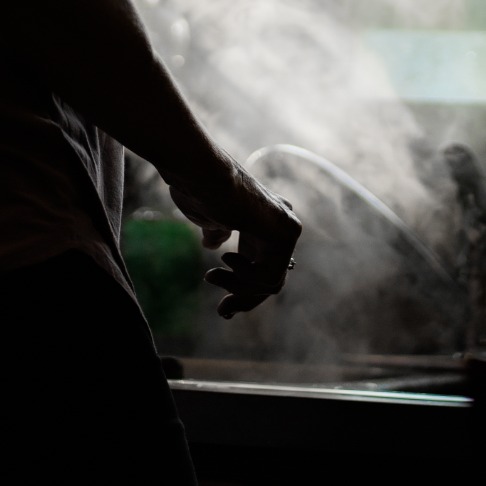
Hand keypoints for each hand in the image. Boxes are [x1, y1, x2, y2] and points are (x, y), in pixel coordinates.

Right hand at [167, 162, 301, 317]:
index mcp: (264, 220)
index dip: (242, 291)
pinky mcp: (285, 233)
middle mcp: (281, 223)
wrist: (200, 174)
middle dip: (245, 299)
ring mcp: (286, 227)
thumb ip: (219, 232)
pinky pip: (271, 277)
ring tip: (212, 276)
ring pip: (272, 283)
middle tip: (222, 311)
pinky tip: (228, 260)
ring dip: (238, 288)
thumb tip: (213, 245)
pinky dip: (245, 279)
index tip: (222, 307)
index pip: (263, 267)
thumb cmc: (199, 190)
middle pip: (271, 279)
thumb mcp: (209, 219)